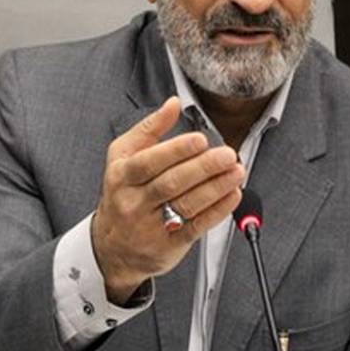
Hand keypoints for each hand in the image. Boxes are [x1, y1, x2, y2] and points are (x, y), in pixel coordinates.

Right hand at [92, 96, 244, 303]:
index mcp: (122, 176)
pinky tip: (233, 195)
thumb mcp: (123, 157)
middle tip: (228, 154)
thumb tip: (173, 103)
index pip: (149, 161)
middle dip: (203, 167)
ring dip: (216, 187)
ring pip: (187, 204)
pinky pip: (197, 226)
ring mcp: (151, 226)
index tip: (201, 140)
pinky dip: (218, 210)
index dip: (177, 150)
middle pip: (171, 183)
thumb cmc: (122, 193)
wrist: (113, 247)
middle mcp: (134, 202)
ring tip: (236, 171)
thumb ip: (149, 128)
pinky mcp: (169, 244)